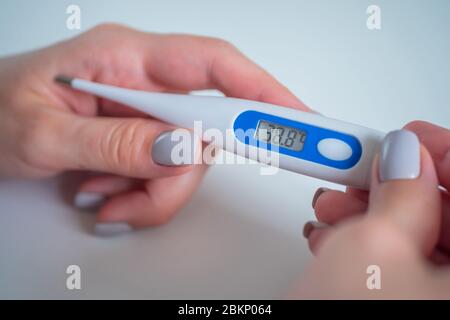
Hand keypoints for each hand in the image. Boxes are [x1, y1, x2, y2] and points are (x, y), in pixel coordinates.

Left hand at [0, 24, 307, 234]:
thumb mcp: (44, 134)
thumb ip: (114, 143)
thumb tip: (179, 149)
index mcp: (124, 56)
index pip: (214, 65)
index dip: (263, 92)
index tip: (298, 121)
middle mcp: (144, 80)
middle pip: (203, 130)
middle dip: (178, 176)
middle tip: (142, 199)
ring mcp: (145, 111)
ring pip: (185, 162)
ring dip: (151, 193)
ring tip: (102, 196)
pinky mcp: (142, 137)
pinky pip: (165, 175)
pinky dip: (140, 196)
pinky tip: (104, 194)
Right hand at [296, 126, 449, 297]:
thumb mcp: (373, 246)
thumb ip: (399, 189)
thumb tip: (403, 154)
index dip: (437, 152)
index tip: (403, 138)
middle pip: (439, 209)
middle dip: (390, 185)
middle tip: (356, 171)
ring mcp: (426, 294)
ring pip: (413, 234)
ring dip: (365, 212)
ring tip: (330, 208)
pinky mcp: (397, 297)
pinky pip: (394, 261)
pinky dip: (360, 242)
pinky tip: (332, 238)